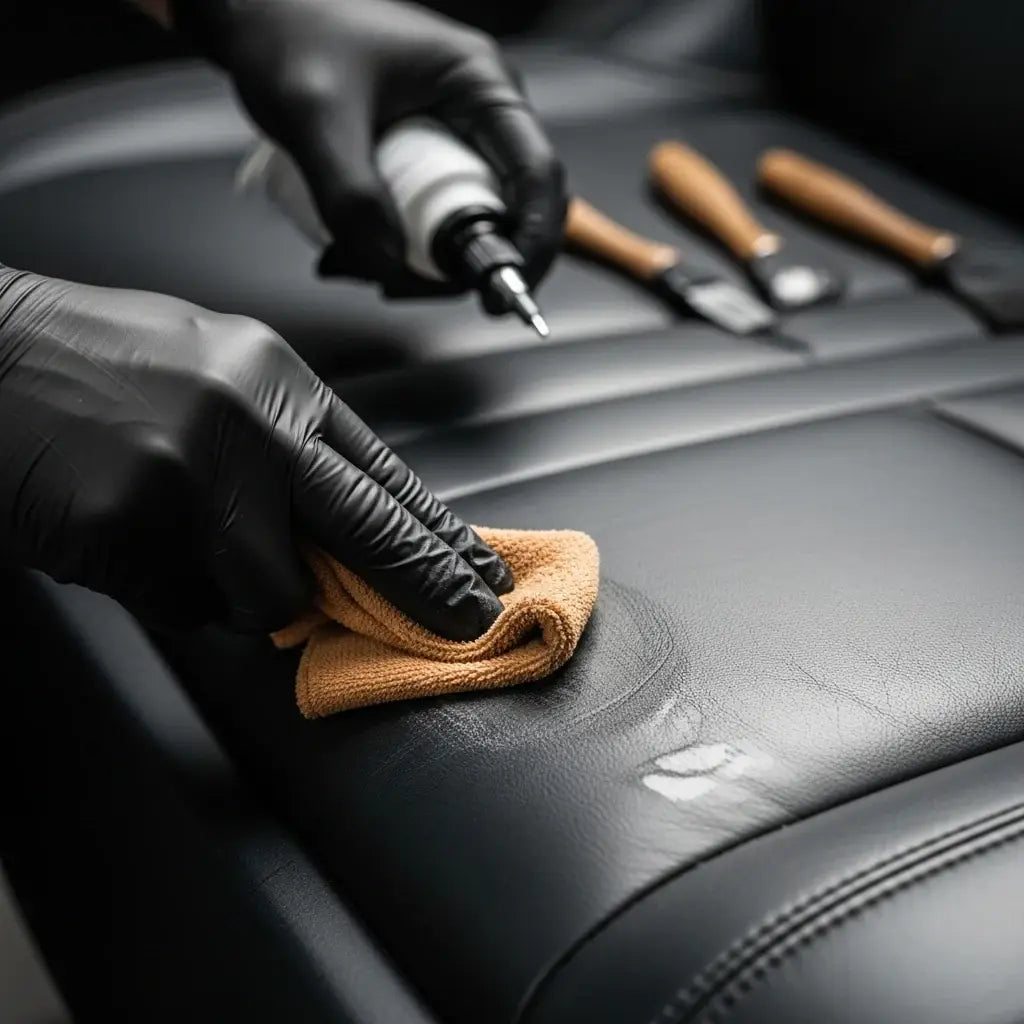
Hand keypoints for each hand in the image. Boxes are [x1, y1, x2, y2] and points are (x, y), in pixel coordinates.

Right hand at [0, 267, 510, 635]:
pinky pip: (183, 605)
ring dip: (242, 596)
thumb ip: (281, 447)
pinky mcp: (129, 527)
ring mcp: (190, 475)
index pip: (384, 474)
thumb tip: (337, 528)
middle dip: (426, 586)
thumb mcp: (215, 375)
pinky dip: (168, 592)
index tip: (481, 573)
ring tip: (182, 543)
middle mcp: (248, 423)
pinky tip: (128, 539)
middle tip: (470, 623)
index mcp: (276, 382)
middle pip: (367, 527)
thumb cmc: (95, 364)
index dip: (439, 533)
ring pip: (268, 594)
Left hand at [171, 0, 565, 295]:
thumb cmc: (289, 33)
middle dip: (451, 267)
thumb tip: (389, 265)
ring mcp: (454, 142)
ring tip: (346, 260)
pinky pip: (427, 225)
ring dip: (413, 266)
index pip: (538, 176)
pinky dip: (393, 252)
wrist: (253, 19)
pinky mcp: (424, 164)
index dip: (531, 245)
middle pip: (503, 217)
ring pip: (460, 231)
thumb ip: (352, 194)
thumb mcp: (316, 114)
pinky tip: (347, 249)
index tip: (497, 296)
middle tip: (392, 285)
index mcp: (480, 85)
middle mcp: (479, 117)